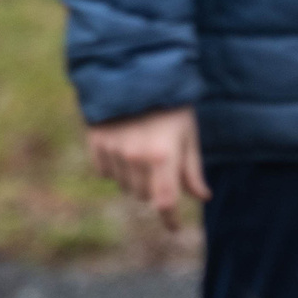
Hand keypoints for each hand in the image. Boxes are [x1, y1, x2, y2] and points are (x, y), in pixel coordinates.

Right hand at [87, 106, 208, 229]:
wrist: (133, 69)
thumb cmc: (169, 101)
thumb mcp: (187, 132)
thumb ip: (192, 168)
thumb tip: (202, 197)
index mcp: (163, 155)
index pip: (166, 202)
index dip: (170, 219)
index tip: (175, 227)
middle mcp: (135, 158)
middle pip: (145, 196)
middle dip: (156, 188)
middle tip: (162, 164)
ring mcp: (113, 151)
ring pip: (124, 186)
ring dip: (135, 178)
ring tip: (142, 149)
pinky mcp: (96, 143)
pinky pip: (105, 173)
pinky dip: (115, 168)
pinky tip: (124, 145)